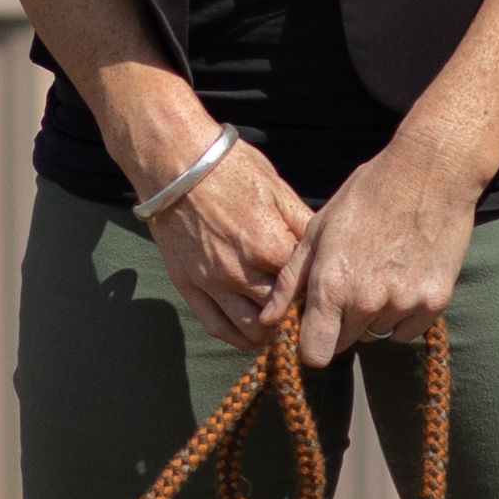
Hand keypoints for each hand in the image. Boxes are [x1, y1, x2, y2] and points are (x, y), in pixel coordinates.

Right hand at [138, 129, 312, 351]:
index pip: (305, 286)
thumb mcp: (277, 188)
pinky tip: (250, 335)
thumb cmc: (229, 167)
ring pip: (251, 329)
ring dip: (269, 334)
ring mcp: (212, 281)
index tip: (321, 293)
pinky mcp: (188, 285)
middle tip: (305, 315)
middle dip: (296, 316)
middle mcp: (241, 270)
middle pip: (281, 313)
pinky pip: (216, 326)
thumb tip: (324, 249)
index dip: (315, 291)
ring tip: (280, 328)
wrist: (174, 161)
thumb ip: (302, 223)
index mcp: (270, 244)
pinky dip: (236, 337)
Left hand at [288, 130, 481, 366]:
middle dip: (341, 324)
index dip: (311, 345)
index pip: (315, 353)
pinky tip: (403, 278)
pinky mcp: (434, 302)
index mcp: (331, 285)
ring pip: (378, 334)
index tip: (315, 329)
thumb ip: (291, 281)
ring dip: (373, 316)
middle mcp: (366, 302)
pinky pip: (408, 330)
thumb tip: (268, 319)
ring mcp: (403, 304)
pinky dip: (403, 315)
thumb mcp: (318, 230)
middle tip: (351, 283)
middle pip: (346, 343)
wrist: (428, 172)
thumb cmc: (367, 195)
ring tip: (380, 272)